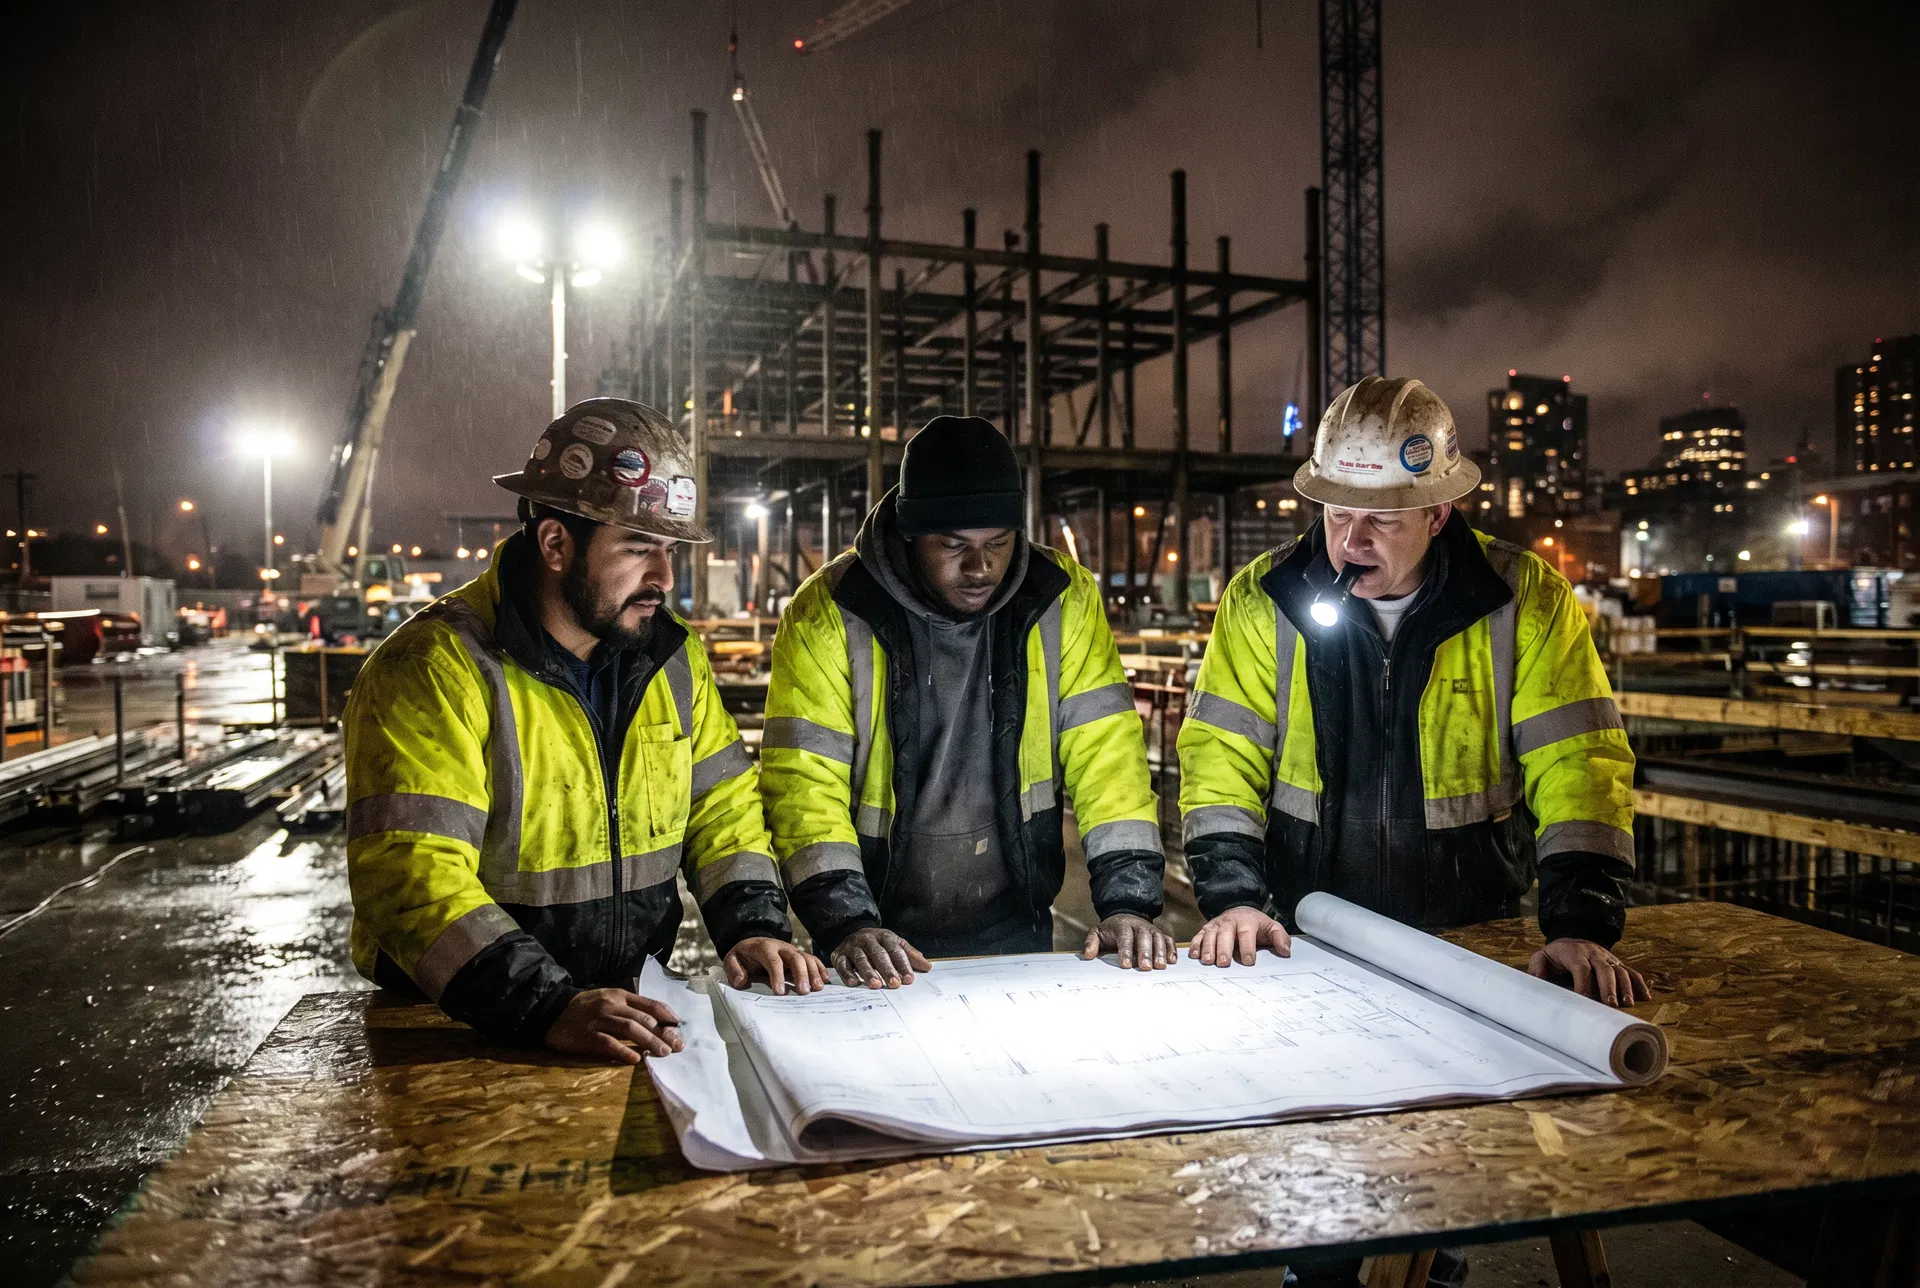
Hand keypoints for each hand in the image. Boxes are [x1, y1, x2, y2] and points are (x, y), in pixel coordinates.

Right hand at [544, 987, 683, 1065]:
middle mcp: (612, 1005)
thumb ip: (629, 1008)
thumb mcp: (608, 999)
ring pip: (630, 1029)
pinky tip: (636, 1060)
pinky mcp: (585, 1036)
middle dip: (663, 1033)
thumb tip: (656, 1023)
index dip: (668, 1017)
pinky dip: (623, 1052)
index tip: (680, 1029)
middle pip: (644, 1019)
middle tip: (678, 1047)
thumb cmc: (585, 1007)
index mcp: (620, 995)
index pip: (650, 1005)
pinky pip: (607, 1043)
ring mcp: (598, 1020)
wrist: (550, 1010)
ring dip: (649, 1041)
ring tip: (664, 1053)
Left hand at [723, 936, 828, 995]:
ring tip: (818, 989)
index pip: (773, 960)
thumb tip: (741, 981)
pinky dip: (820, 969)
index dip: (777, 975)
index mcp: (764, 948)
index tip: (780, 992)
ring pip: (806, 958)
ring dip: (813, 972)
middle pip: (795, 957)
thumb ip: (733, 970)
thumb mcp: (732, 960)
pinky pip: (812, 959)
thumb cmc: (743, 956)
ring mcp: (792, 950)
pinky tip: (825, 981)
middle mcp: (781, 947)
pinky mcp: (799, 955)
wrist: (752, 944)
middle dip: (801, 974)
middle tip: (804, 992)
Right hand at [831, 927, 931, 988]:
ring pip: (860, 958)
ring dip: (868, 972)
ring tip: (876, 985)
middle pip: (878, 954)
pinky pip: (842, 964)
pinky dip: (848, 974)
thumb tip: (927, 967)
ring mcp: (852, 946)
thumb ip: (910, 956)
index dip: (903, 965)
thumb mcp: (895, 946)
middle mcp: (867, 939)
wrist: (851, 933)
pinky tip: (854, 983)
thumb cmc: (878, 945)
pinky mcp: (839, 955)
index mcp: (884, 936)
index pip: (895, 950)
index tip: (909, 979)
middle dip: (887, 969)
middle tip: (895, 984)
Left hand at [1081, 913, 1174, 970]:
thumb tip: (1088, 955)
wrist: (1125, 917)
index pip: (1125, 937)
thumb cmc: (1110, 931)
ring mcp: (1151, 929)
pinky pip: (1168, 940)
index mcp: (1122, 925)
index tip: (1126, 965)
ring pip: (1158, 938)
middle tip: (1146, 967)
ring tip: (1160, 966)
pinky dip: (1171, 949)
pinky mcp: (1160, 934)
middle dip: (1146, 952)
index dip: (1126, 951)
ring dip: (1160, 952)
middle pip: (1144, 937)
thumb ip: (1091, 942)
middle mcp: (1139, 926)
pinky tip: (1172, 961)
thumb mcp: (1097, 933)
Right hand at [1189, 906, 1291, 966]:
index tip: (1248, 961)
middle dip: (1224, 948)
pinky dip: (1195, 945)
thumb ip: (1280, 938)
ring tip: (1208, 961)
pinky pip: (1198, 936)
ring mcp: (1216, 925)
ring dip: (1208, 947)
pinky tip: (1195, 956)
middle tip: (1224, 963)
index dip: (1247, 947)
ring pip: (1210, 934)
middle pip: (1225, 933)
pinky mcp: (1206, 929)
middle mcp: (1229, 921)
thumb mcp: (1272, 927)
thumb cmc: (1256, 925)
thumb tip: (1285, 951)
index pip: (1246, 933)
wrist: (1240, 912)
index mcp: (1247, 920)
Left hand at [1527, 938, 1650, 1007]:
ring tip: (1628, 1004)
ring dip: (1626, 987)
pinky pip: (1631, 971)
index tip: (1585, 1000)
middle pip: (1604, 969)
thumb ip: (1537, 969)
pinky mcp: (1617, 963)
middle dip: (1609, 987)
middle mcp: (1594, 954)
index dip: (1583, 983)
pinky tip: (1645, 996)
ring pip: (1621, 970)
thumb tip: (1538, 983)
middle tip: (1611, 1005)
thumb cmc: (1555, 955)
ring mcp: (1608, 958)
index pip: (1581, 968)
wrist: (1572, 940)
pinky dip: (1639, 983)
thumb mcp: (1542, 957)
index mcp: (1574, 953)